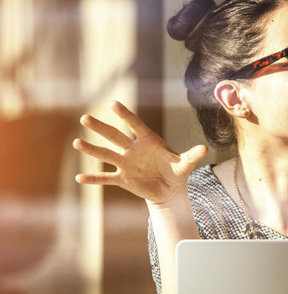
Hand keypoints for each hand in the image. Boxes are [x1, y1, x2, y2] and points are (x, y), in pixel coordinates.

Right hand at [73, 101, 207, 205]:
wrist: (169, 190)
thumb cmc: (176, 172)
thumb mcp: (185, 165)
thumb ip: (192, 156)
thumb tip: (204, 149)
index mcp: (148, 141)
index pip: (135, 125)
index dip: (125, 115)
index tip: (113, 103)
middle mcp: (133, 149)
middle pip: (114, 136)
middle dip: (100, 128)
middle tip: (85, 118)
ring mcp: (126, 164)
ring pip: (106, 155)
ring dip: (92, 149)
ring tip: (77, 142)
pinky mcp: (123, 179)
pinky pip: (106, 177)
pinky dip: (94, 178)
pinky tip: (79, 177)